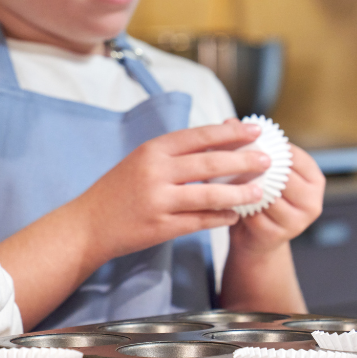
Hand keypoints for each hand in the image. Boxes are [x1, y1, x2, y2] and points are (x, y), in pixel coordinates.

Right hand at [81, 122, 268, 261]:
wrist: (89, 224)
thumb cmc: (117, 190)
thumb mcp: (140, 161)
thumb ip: (172, 154)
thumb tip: (214, 144)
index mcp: (151, 151)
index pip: (198, 137)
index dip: (229, 133)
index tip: (254, 131)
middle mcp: (155, 172)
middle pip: (209, 163)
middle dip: (242, 161)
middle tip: (267, 161)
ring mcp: (158, 200)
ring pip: (209, 194)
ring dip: (238, 192)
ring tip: (259, 191)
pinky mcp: (161, 226)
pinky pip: (200, 221)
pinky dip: (221, 217)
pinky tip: (235, 216)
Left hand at [229, 142, 324, 254]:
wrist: (255, 238)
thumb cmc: (258, 194)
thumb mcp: (260, 169)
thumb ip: (250, 144)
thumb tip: (229, 120)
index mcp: (313, 178)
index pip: (291, 154)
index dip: (265, 144)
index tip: (240, 136)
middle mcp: (312, 200)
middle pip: (280, 175)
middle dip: (252, 164)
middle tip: (225, 154)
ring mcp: (298, 221)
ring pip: (266, 194)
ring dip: (241, 184)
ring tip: (220, 174)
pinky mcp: (279, 236)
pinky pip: (253, 213)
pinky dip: (237, 202)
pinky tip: (223, 195)